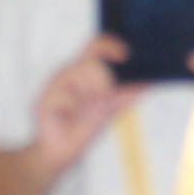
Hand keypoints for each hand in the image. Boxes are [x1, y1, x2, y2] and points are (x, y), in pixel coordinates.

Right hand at [32, 36, 131, 173]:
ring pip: (78, 75)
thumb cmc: (85, 125)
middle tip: (102, 97)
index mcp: (85, 70)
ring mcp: (56, 83)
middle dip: (102, 80)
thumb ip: (127, 93)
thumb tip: (148, 81)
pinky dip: (74, 109)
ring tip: (84, 109)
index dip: (110, 44)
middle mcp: (70, 72)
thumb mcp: (112, 108)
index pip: (97, 45)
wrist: (63, 150)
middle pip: (90, 61)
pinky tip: (70, 116)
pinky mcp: (45, 97)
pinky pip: (66, 98)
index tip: (125, 53)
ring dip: (88, 95)